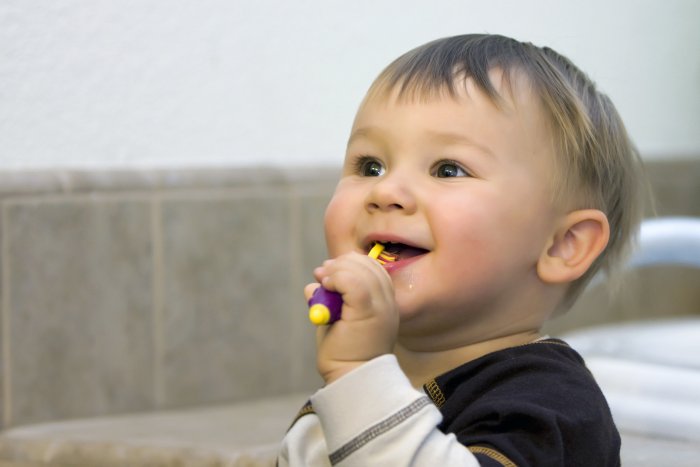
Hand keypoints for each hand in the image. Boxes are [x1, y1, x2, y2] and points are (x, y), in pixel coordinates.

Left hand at [305, 252, 397, 383]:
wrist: (352, 380)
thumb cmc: (344, 355)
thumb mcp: (337, 320)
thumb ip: (330, 300)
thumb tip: (315, 283)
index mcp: (385, 304)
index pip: (373, 269)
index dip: (350, 263)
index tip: (328, 271)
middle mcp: (388, 303)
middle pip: (368, 265)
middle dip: (341, 263)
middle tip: (321, 274)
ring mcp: (381, 306)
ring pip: (360, 270)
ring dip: (336, 271)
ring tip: (323, 282)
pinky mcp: (368, 311)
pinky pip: (353, 282)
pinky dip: (336, 278)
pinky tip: (326, 287)